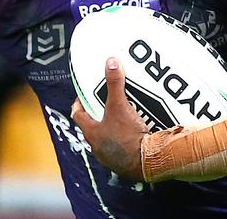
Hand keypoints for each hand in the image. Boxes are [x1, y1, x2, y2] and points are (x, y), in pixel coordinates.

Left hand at [71, 57, 148, 180]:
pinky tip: (136, 132)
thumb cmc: (128, 136)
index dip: (80, 104)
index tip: (84, 96)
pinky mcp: (124, 163)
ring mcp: (110, 157)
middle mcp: (97, 147)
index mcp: (91, 133)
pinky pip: (122, 148)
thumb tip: (111, 62)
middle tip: (107, 102)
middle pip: (93, 126)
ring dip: (113, 128)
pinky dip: (126, 139)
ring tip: (124, 115)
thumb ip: (115, 84)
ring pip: (107, 138)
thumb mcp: (119, 106)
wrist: (147, 162)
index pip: (78, 115)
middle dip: (99, 114)